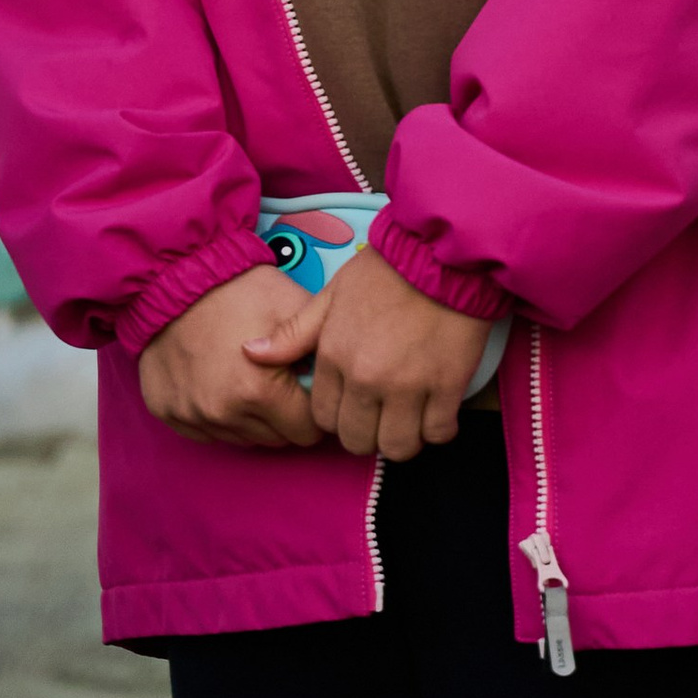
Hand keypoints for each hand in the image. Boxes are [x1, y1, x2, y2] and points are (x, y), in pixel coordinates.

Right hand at [137, 263, 324, 451]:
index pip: (307, 431)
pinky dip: (218, 415)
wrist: (175, 275)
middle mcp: (225, 413)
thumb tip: (334, 376)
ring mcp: (194, 416)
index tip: (307, 388)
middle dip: (284, 415)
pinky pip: (207, 432)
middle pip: (276, 438)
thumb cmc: (238, 287)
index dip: (314, 408)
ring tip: (248, 378)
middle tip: (279, 381)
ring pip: (242, 438)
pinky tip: (219, 382)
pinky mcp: (169, 413)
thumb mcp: (293, 304)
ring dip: (252, 417)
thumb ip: (321, 344)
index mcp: (261, 391)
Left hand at [247, 242, 491, 461]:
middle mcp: (366, 378)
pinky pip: (438, 433)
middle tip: (380, 415)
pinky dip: (438, 429)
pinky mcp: (447, 385)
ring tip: (409, 419)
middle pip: (357, 440)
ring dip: (402, 439)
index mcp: (334, 356)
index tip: (352, 404)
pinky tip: (437, 412)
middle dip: (366, 433)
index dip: (337, 415)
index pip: (323, 418)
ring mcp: (408, 385)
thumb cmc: (385, 269)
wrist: (441, 250)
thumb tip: (250, 352)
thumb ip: (294, 333)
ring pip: (397, 447)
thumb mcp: (332, 294)